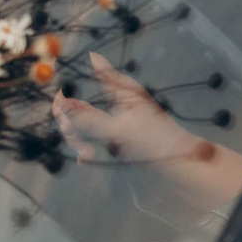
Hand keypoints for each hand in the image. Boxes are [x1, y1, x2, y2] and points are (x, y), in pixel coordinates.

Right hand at [52, 52, 192, 164]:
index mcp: (118, 88)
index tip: (61, 112)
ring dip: (78, 138)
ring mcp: (112, 116)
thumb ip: (89, 118)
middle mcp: (114, 97)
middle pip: (76, 102)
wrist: (179, 162)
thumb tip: (63, 102)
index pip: (81, 79)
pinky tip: (85, 159)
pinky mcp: (113, 133)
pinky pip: (89, 136)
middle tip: (72, 136)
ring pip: (80, 122)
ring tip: (87, 153)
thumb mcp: (119, 130)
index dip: (65, 94)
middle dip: (71, 121)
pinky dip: (85, 146)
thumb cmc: (156, 141)